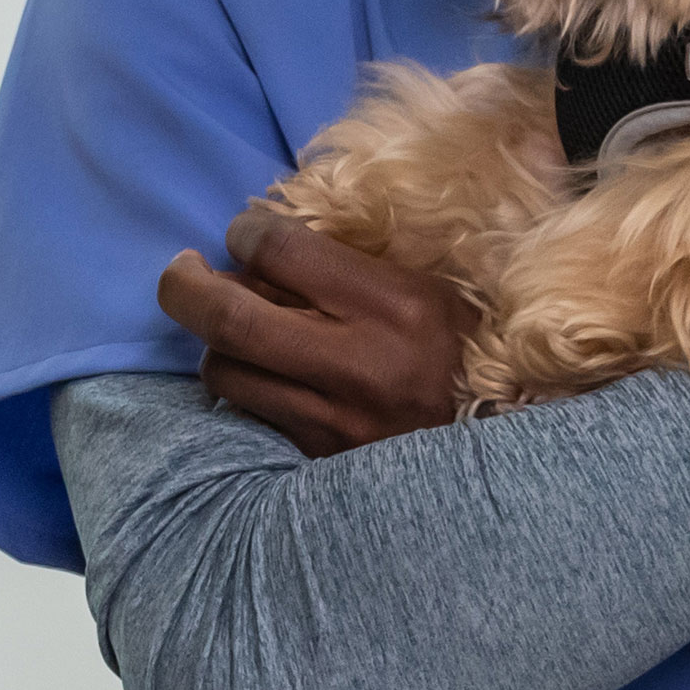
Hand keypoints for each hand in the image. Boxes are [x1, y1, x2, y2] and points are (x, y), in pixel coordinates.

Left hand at [153, 207, 471, 455]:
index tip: (244, 231)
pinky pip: (252, 414)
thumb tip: (267, 242)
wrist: (508, 456)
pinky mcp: (320, 459)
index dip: (246, 230)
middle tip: (182, 271)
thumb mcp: (430, 288)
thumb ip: (352, 263)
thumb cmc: (468, 353)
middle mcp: (359, 364)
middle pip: (231, 316)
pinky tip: (257, 371)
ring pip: (227, 372)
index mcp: (394, 306)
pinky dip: (243, 384)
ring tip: (230, 326)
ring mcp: (334, 421)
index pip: (280, 251)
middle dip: (186, 286)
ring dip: (215, 342)